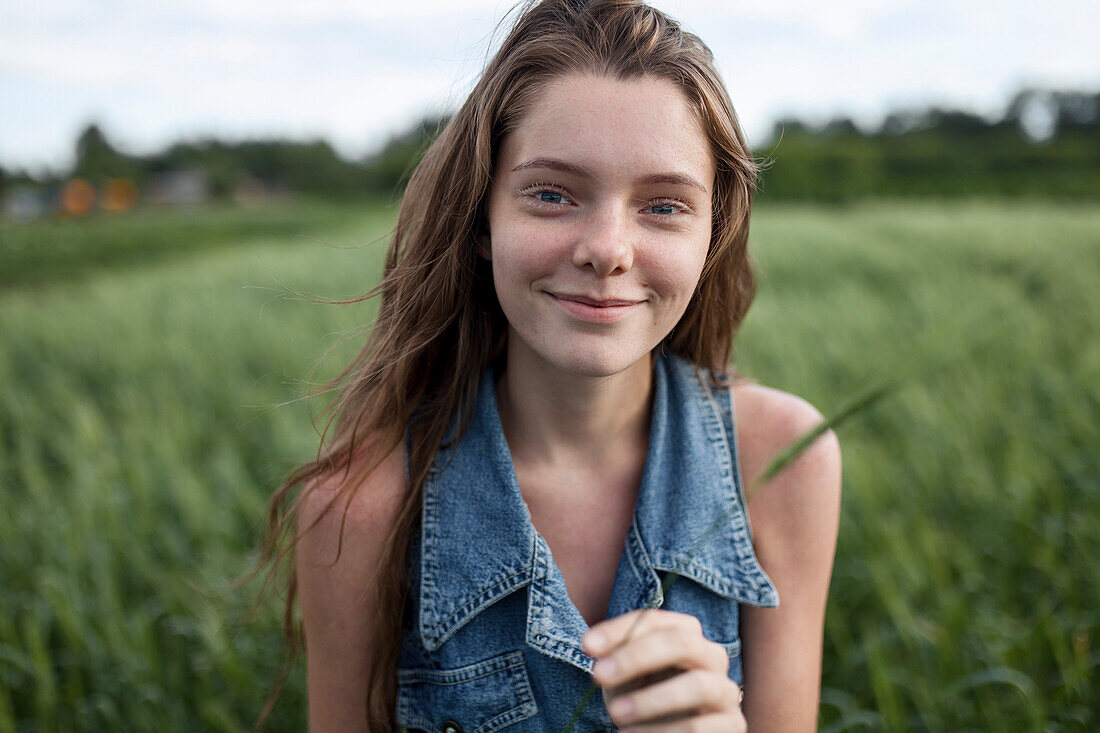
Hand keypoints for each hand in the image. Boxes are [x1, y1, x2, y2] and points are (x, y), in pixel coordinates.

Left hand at [582, 609, 746, 731]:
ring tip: (616, 715)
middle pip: (682, 641)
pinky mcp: (732, 726)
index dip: (620, 629)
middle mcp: (712, 656)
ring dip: (650, 700)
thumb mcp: (625, 679)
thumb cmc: (643, 702)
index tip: (587, 646)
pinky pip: (700, 726)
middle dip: (636, 656)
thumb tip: (594, 646)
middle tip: (599, 675)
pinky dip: (664, 731)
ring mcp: (725, 691)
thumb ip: (614, 659)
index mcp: (686, 635)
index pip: (656, 620)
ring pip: (697, 685)